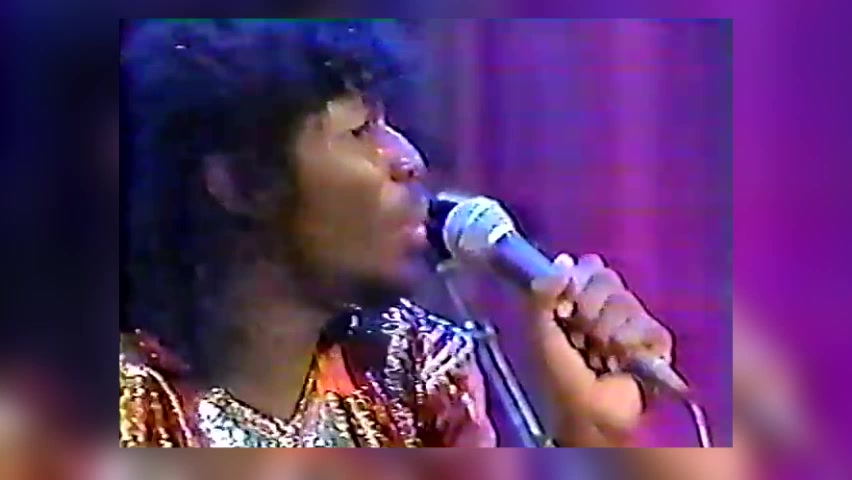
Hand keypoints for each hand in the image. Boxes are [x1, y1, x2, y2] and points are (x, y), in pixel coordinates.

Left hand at [525, 253, 672, 446]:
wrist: (588, 415)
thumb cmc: (559, 378)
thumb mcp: (538, 334)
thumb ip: (541, 295)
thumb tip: (562, 260)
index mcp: (577, 300)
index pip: (588, 266)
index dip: (578, 280)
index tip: (566, 303)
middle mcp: (606, 306)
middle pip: (608, 278)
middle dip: (590, 307)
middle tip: (581, 334)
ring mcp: (632, 323)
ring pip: (628, 301)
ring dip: (608, 332)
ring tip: (600, 355)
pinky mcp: (655, 344)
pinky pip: (651, 326)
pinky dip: (633, 344)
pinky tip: (622, 361)